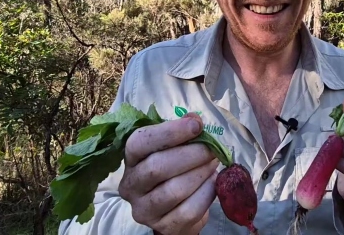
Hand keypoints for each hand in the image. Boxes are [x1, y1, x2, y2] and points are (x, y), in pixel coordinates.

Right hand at [118, 113, 218, 234]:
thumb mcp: (175, 148)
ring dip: (200, 174)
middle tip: (212, 150)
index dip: (170, 132)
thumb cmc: (175, 171)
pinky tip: (213, 184)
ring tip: (213, 165)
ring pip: (173, 190)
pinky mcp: (163, 227)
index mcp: (131, 159)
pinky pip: (188, 210)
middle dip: (191, 155)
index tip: (196, 126)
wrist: (177, 210)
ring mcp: (144, 210)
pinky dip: (205, 194)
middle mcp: (130, 186)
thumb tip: (194, 120)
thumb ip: (183, 133)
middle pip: (157, 167)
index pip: (140, 142)